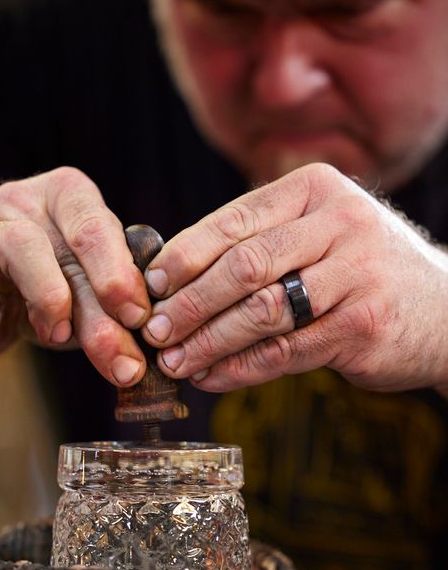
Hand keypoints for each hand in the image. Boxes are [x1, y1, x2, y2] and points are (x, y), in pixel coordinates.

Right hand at [0, 167, 150, 384]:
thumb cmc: (37, 299)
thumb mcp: (82, 307)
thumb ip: (109, 320)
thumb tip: (139, 361)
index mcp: (71, 204)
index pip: (103, 226)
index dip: (124, 272)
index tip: (140, 317)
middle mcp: (29, 203)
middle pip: (76, 233)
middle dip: (106, 283)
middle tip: (124, 324)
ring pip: (21, 244)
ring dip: (49, 295)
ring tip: (56, 335)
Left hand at [141, 163, 447, 395]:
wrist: (442, 310)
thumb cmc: (361, 271)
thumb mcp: (320, 234)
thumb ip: (262, 242)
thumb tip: (174, 273)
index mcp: (316, 190)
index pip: (234, 220)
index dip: (184, 255)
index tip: (150, 284)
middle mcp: (340, 223)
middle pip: (244, 265)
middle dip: (190, 303)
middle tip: (155, 330)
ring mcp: (356, 275)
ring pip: (261, 312)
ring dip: (209, 342)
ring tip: (176, 361)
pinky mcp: (363, 326)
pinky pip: (285, 352)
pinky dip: (241, 369)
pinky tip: (212, 378)